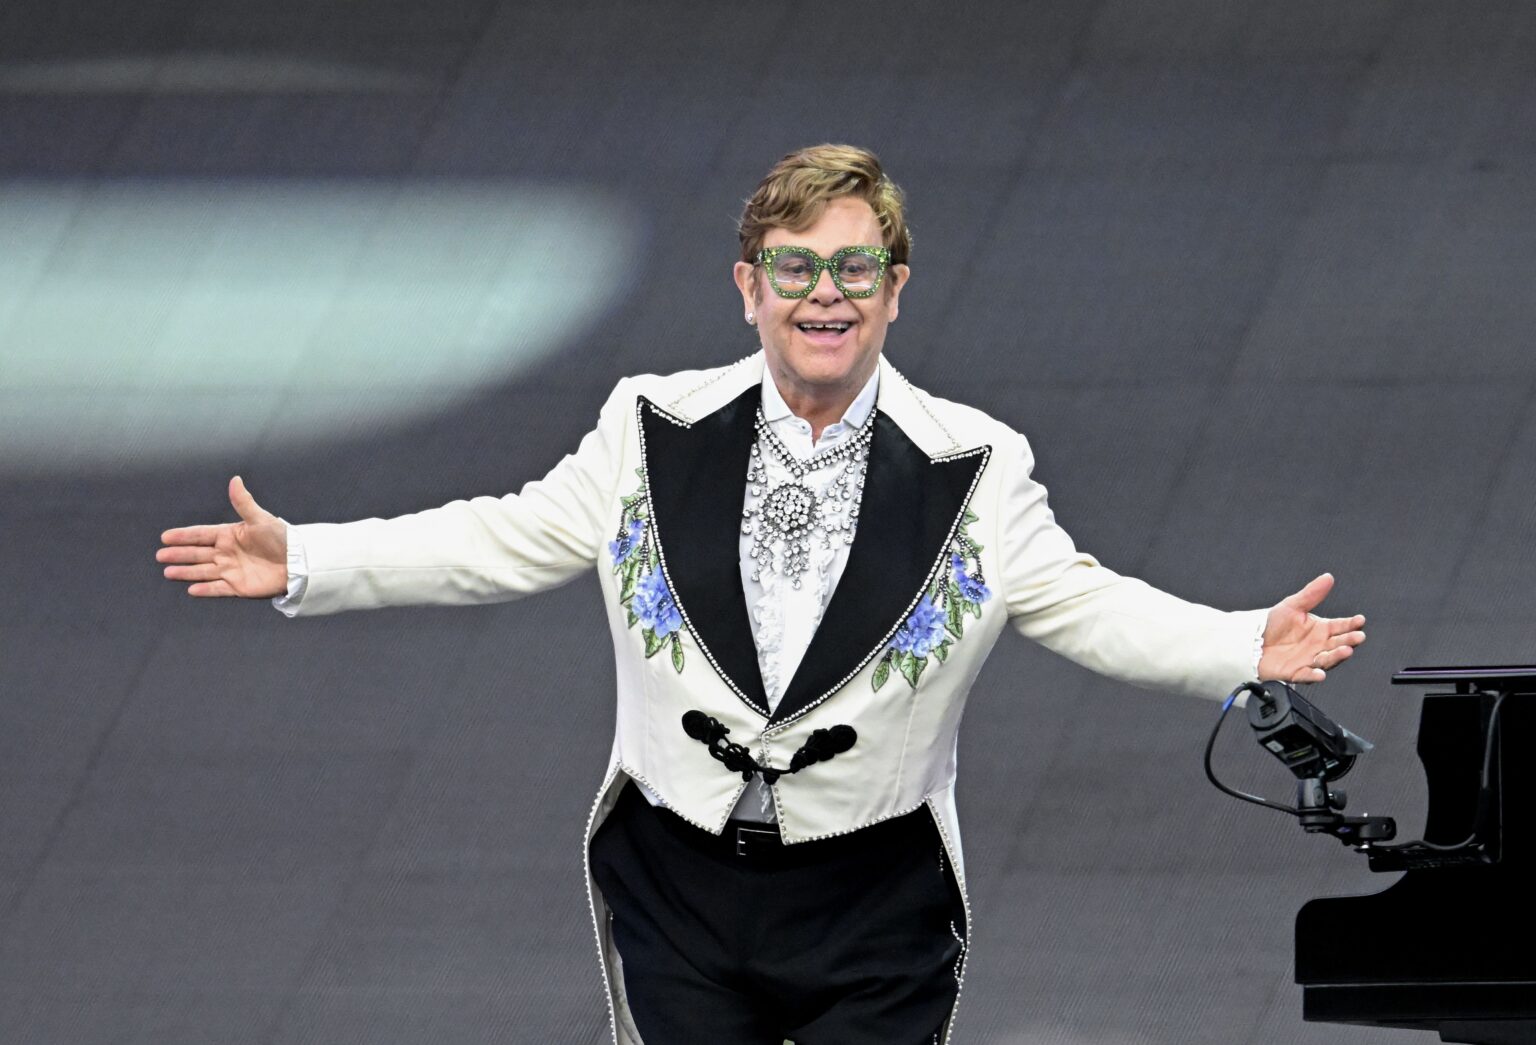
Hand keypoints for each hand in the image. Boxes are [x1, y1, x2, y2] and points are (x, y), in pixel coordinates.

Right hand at [158, 476, 287, 597]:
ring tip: (168, 572)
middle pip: (198, 554)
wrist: (298, 562)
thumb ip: (243, 502)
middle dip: (179, 554)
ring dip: (186, 572)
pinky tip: (191, 589)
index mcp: (230, 535)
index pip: (201, 535)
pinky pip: (217, 588)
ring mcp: (231, 570)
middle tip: (160, 555)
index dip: (184, 536)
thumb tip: (235, 479)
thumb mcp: (260, 519)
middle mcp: (227, 553)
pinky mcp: (238, 586)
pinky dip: (205, 590)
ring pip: (203, 571)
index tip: (165, 536)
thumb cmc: (281, 538)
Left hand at [1257, 573, 1365, 683]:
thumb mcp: (1292, 606)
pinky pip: (1306, 675)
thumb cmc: (1273, 624)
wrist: (1251, 641)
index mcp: (1320, 629)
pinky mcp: (1296, 672)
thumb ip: (1311, 594)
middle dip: (1350, 640)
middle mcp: (1319, 646)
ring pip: (1327, 659)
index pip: (1341, 626)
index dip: (1351, 624)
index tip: (1360, 620)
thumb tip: (1327, 577)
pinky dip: (1313, 675)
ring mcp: (1309, 660)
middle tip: (1358, 637)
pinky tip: (1320, 673)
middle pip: (1338, 643)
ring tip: (1346, 651)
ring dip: (1337, 656)